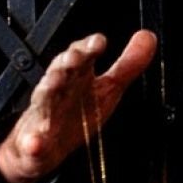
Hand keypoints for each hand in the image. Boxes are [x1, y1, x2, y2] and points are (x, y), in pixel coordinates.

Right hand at [0, 30, 156, 182]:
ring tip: (53, 82)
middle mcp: (58, 91)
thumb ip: (129, 64)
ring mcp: (44, 116)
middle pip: (60, 72)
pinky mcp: (35, 143)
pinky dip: (34, 143)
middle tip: (74, 57)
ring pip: (43, 100)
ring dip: (47, 90)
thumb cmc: (78, 111)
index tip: (99, 42)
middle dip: (66, 63)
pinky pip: (34, 143)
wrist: (46, 146)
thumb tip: (149, 36)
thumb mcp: (109, 87)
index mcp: (76, 76)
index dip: (89, 47)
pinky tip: (35, 143)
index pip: (80, 55)